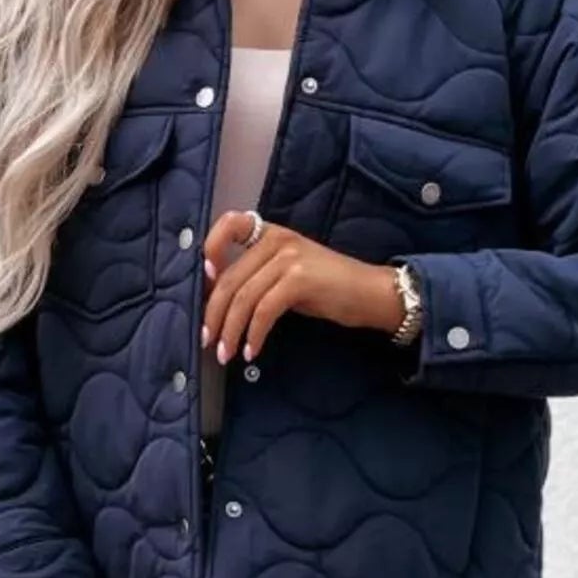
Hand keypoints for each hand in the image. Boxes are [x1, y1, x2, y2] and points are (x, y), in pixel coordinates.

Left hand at [201, 212, 404, 362]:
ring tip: (226, 353)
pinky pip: (264, 311)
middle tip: (208, 340)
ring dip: (230, 331)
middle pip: (230, 277)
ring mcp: (289, 258)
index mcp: (271, 233)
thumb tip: (218, 302)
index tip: (207, 283)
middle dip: (213, 314)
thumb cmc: (328, 287)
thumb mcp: (287, 273)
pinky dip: (254, 335)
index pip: (230, 224)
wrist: (371, 293)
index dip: (210, 249)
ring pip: (243, 297)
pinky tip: (252, 352)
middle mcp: (277, 239)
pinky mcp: (300, 280)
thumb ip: (257, 277)